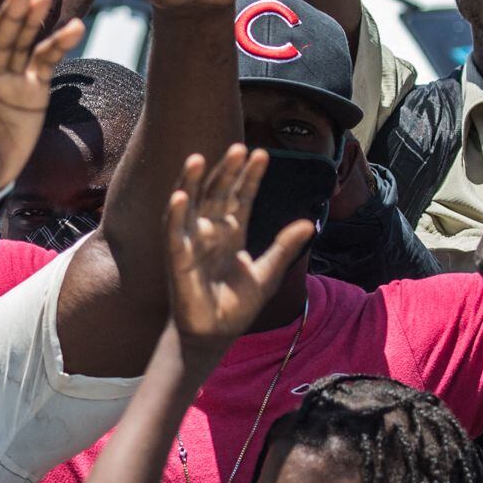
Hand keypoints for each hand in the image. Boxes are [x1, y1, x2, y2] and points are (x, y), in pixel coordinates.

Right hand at [166, 145, 315, 347]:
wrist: (216, 335)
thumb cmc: (237, 305)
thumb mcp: (267, 274)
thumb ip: (284, 247)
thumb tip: (308, 222)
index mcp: (233, 232)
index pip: (241, 197)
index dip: (250, 177)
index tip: (262, 154)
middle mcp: (211, 231)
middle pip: (217, 193)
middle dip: (227, 171)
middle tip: (240, 147)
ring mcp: (193, 242)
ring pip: (191, 204)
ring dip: (194, 182)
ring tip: (200, 158)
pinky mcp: (177, 258)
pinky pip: (173, 232)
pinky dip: (175, 214)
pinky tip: (181, 195)